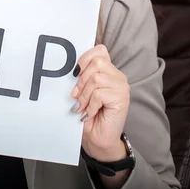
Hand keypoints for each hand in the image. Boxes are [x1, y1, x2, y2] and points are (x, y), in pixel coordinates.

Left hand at [71, 44, 130, 161]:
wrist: (95, 138)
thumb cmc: (86, 114)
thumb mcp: (79, 91)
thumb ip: (79, 76)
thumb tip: (67, 66)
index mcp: (107, 71)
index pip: (99, 50)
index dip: (84, 59)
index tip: (74, 74)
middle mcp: (117, 76)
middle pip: (97, 62)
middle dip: (81, 80)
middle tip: (76, 96)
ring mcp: (122, 87)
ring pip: (97, 78)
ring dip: (84, 95)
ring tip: (82, 107)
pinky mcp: (122, 98)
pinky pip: (99, 94)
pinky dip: (90, 105)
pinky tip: (90, 112)